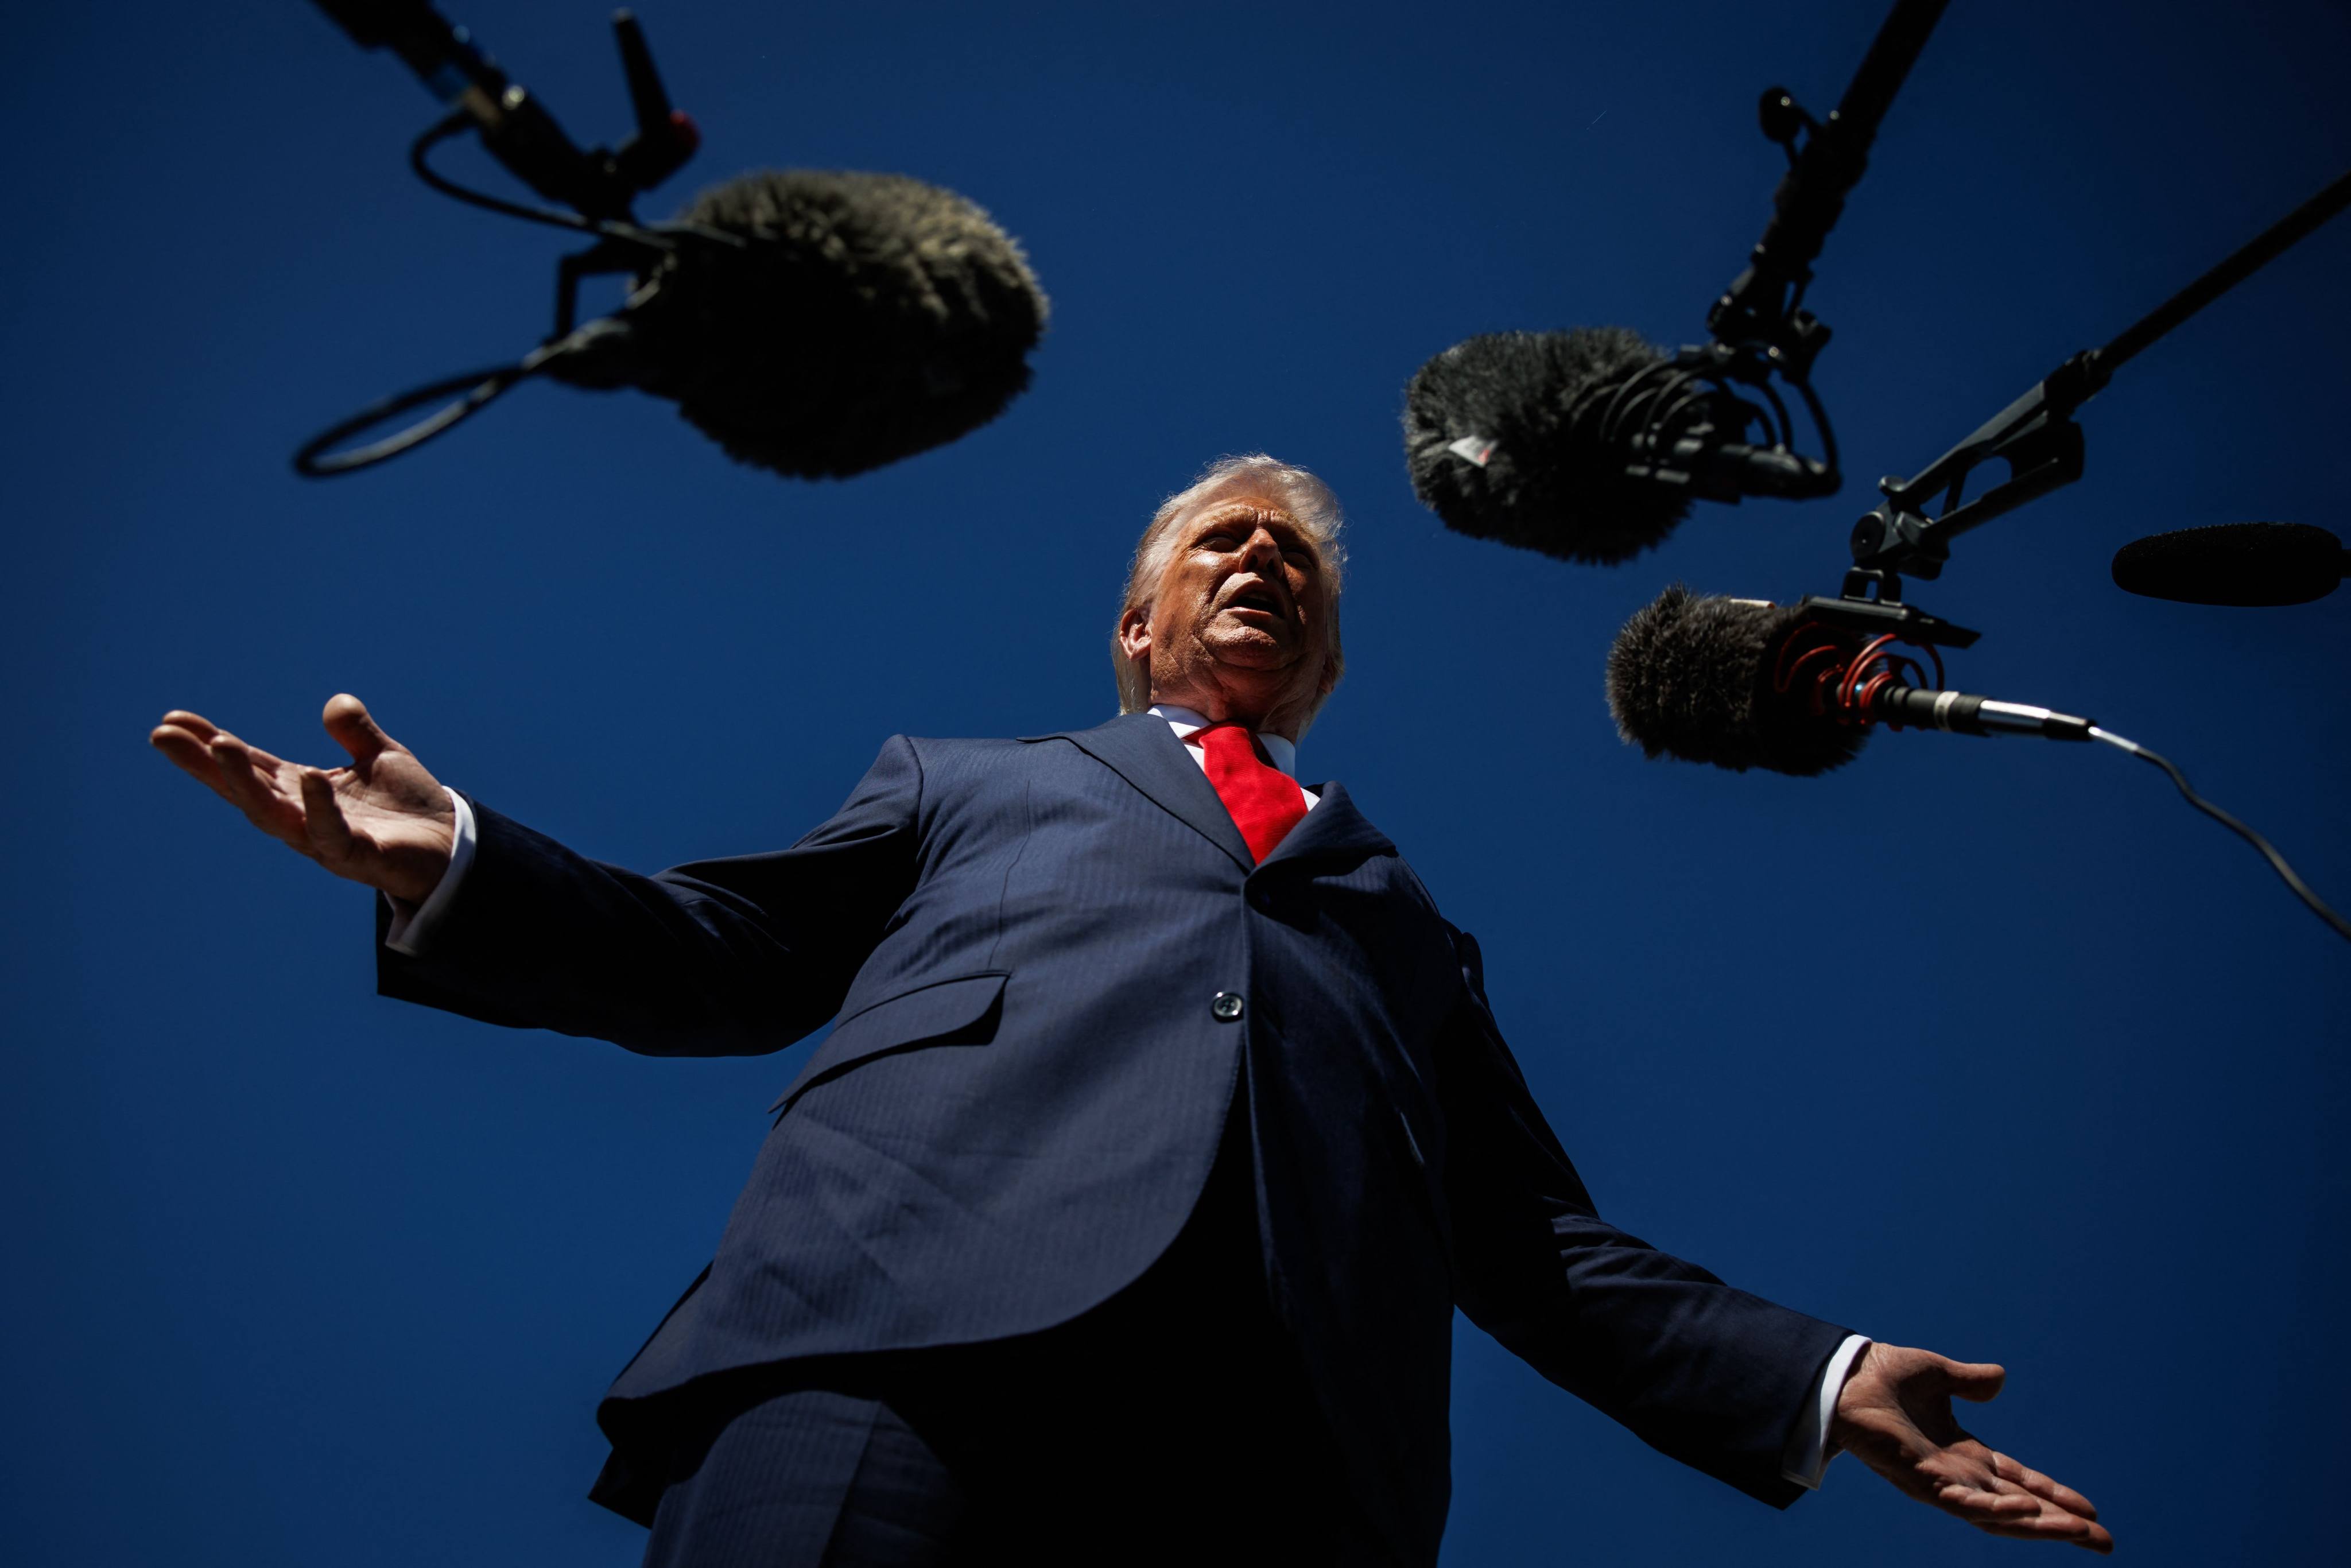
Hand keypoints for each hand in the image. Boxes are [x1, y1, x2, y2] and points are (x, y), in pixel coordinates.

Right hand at [151, 694, 455, 904]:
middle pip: (243, 789)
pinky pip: (331, 833)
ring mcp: (324, 839)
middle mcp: (301, 816)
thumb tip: (336, 705)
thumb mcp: (382, 757)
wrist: (453, 848)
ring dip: (244, 781)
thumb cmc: (409, 807)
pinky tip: (309, 777)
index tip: (171, 721)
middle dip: (204, 764)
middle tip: (164, 735)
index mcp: (301, 790)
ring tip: (220, 746)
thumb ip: (357, 732)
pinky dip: (318, 806)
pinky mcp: (357, 856)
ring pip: (273, 814)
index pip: (248, 765)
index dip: (209, 745)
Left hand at [1832, 1342, 2111, 1552]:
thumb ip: (1968, 1382)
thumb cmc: (1880, 1376)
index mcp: (1963, 1454)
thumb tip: (1999, 1379)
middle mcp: (1956, 1474)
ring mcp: (1938, 1481)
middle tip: (2104, 1543)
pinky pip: (1962, 1502)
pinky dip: (1994, 1508)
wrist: (1841, 1375)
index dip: (2053, 1496)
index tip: (2091, 1511)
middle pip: (2019, 1509)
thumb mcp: (1938, 1375)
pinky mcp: (1918, 1479)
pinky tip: (2024, 1512)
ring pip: (1998, 1515)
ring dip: (2039, 1526)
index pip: (2019, 1482)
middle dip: (2061, 1526)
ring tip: (2079, 1534)